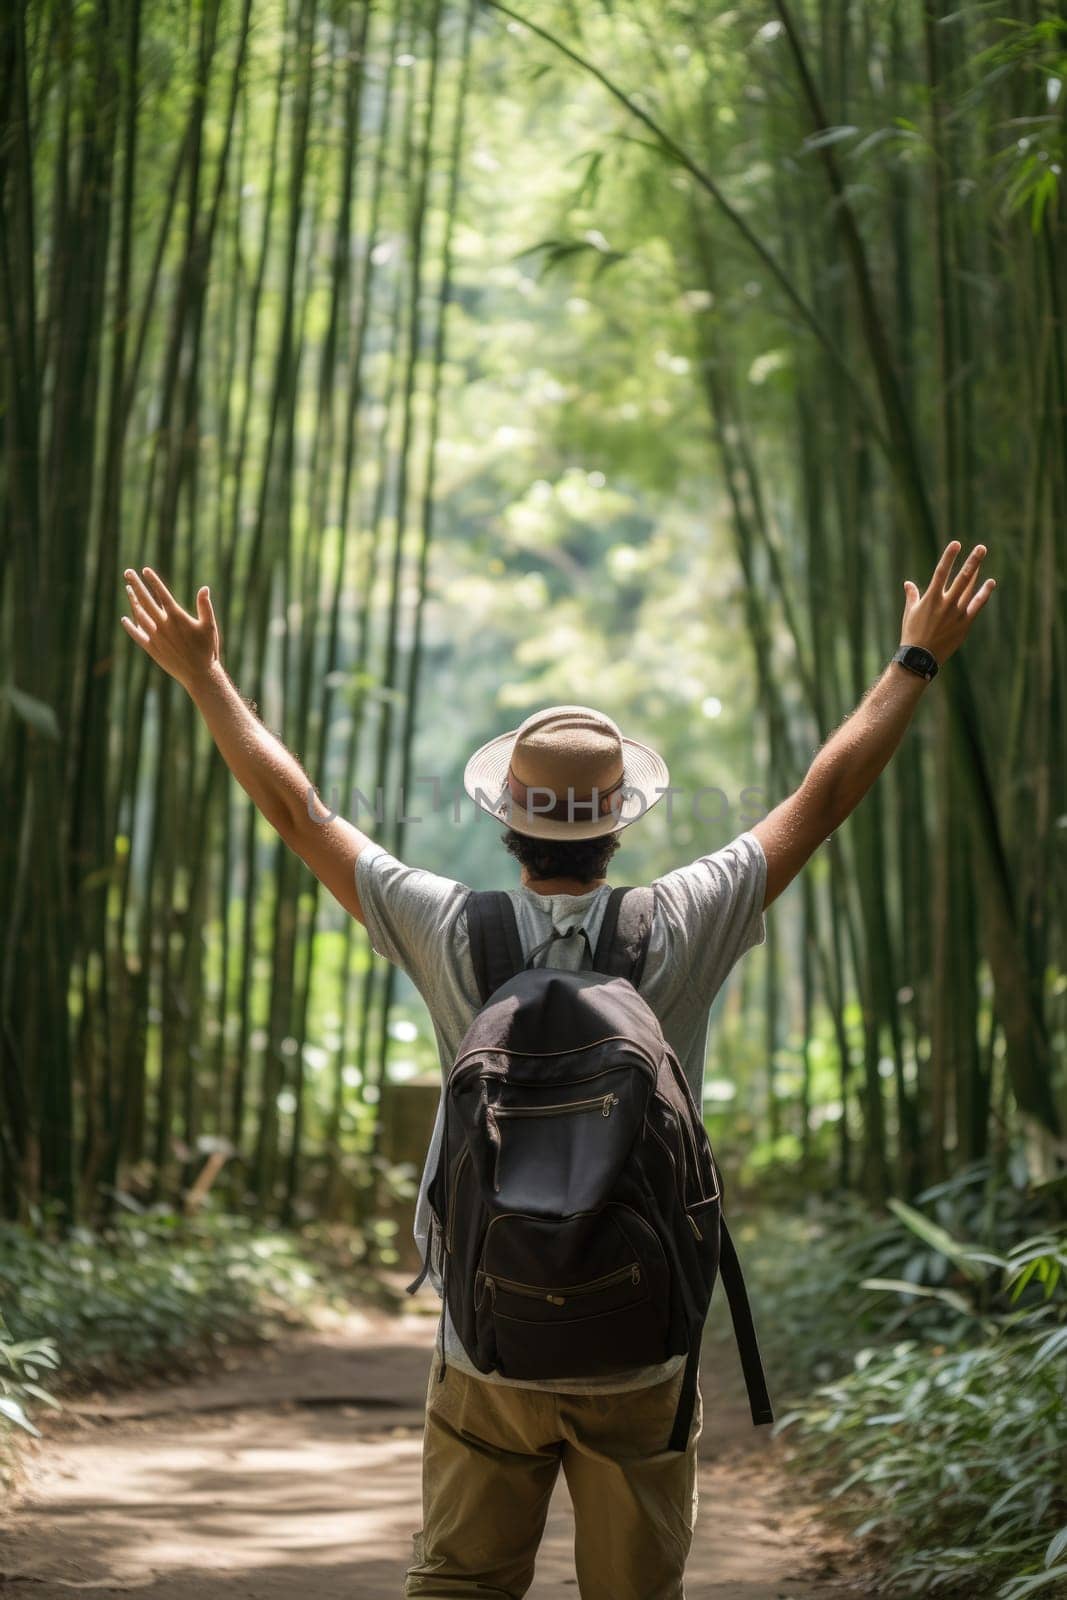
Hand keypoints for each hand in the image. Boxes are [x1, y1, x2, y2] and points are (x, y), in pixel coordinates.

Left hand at [121, 566, 221, 691]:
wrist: (199, 674)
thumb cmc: (207, 649)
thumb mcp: (209, 626)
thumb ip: (205, 606)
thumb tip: (204, 588)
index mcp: (177, 617)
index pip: (162, 594)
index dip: (153, 581)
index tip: (145, 570)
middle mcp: (163, 625)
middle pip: (146, 600)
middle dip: (136, 585)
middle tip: (128, 572)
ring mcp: (156, 637)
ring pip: (140, 615)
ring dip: (133, 601)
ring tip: (128, 589)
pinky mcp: (152, 649)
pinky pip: (137, 635)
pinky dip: (131, 626)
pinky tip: (125, 619)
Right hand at [901, 541, 995, 663]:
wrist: (921, 658)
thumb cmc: (912, 634)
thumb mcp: (909, 613)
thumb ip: (912, 596)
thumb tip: (908, 583)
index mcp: (930, 598)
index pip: (941, 572)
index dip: (949, 557)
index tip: (956, 544)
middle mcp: (946, 603)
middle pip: (962, 577)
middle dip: (973, 561)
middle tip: (981, 548)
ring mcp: (957, 613)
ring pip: (970, 588)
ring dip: (977, 573)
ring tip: (982, 559)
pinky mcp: (965, 623)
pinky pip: (977, 605)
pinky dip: (984, 594)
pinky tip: (989, 583)